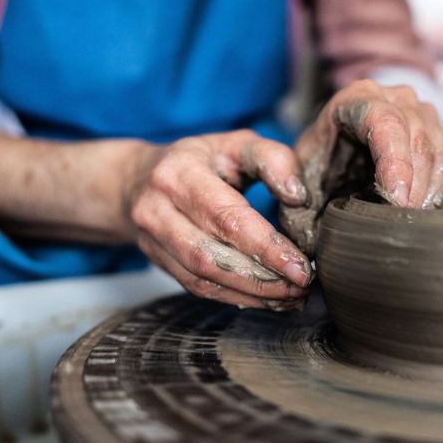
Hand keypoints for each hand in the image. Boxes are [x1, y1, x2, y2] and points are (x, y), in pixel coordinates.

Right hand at [125, 130, 313, 309]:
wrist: (140, 178)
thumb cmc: (201, 160)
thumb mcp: (237, 144)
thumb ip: (273, 159)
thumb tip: (297, 196)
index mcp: (179, 173)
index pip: (226, 218)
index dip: (266, 247)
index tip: (300, 265)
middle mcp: (157, 209)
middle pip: (212, 256)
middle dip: (262, 278)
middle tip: (302, 285)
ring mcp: (152, 239)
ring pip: (203, 279)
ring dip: (252, 293)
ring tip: (291, 295)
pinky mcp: (157, 262)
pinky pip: (198, 288)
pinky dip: (236, 297)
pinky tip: (268, 298)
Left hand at [281, 79, 442, 253]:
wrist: (338, 160)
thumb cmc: (320, 169)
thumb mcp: (299, 178)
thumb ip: (293, 194)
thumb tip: (303, 213)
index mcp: (357, 98)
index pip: (384, 124)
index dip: (395, 164)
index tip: (398, 203)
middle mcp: (395, 98)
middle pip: (418, 139)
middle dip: (415, 187)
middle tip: (406, 223)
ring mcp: (423, 113)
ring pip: (442, 150)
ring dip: (434, 191)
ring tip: (418, 220)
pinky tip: (442, 208)